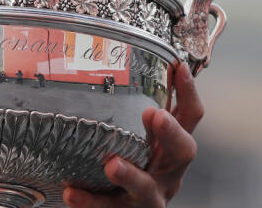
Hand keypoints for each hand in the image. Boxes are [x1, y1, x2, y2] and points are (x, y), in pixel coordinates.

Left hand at [63, 62, 203, 207]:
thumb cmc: (133, 166)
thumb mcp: (140, 140)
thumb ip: (129, 114)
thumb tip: (103, 66)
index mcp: (171, 148)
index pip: (189, 117)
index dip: (188, 93)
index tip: (178, 67)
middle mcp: (167, 172)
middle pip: (183, 153)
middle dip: (172, 133)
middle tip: (156, 114)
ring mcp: (149, 196)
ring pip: (146, 188)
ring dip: (130, 174)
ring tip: (112, 164)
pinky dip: (90, 200)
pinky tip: (72, 192)